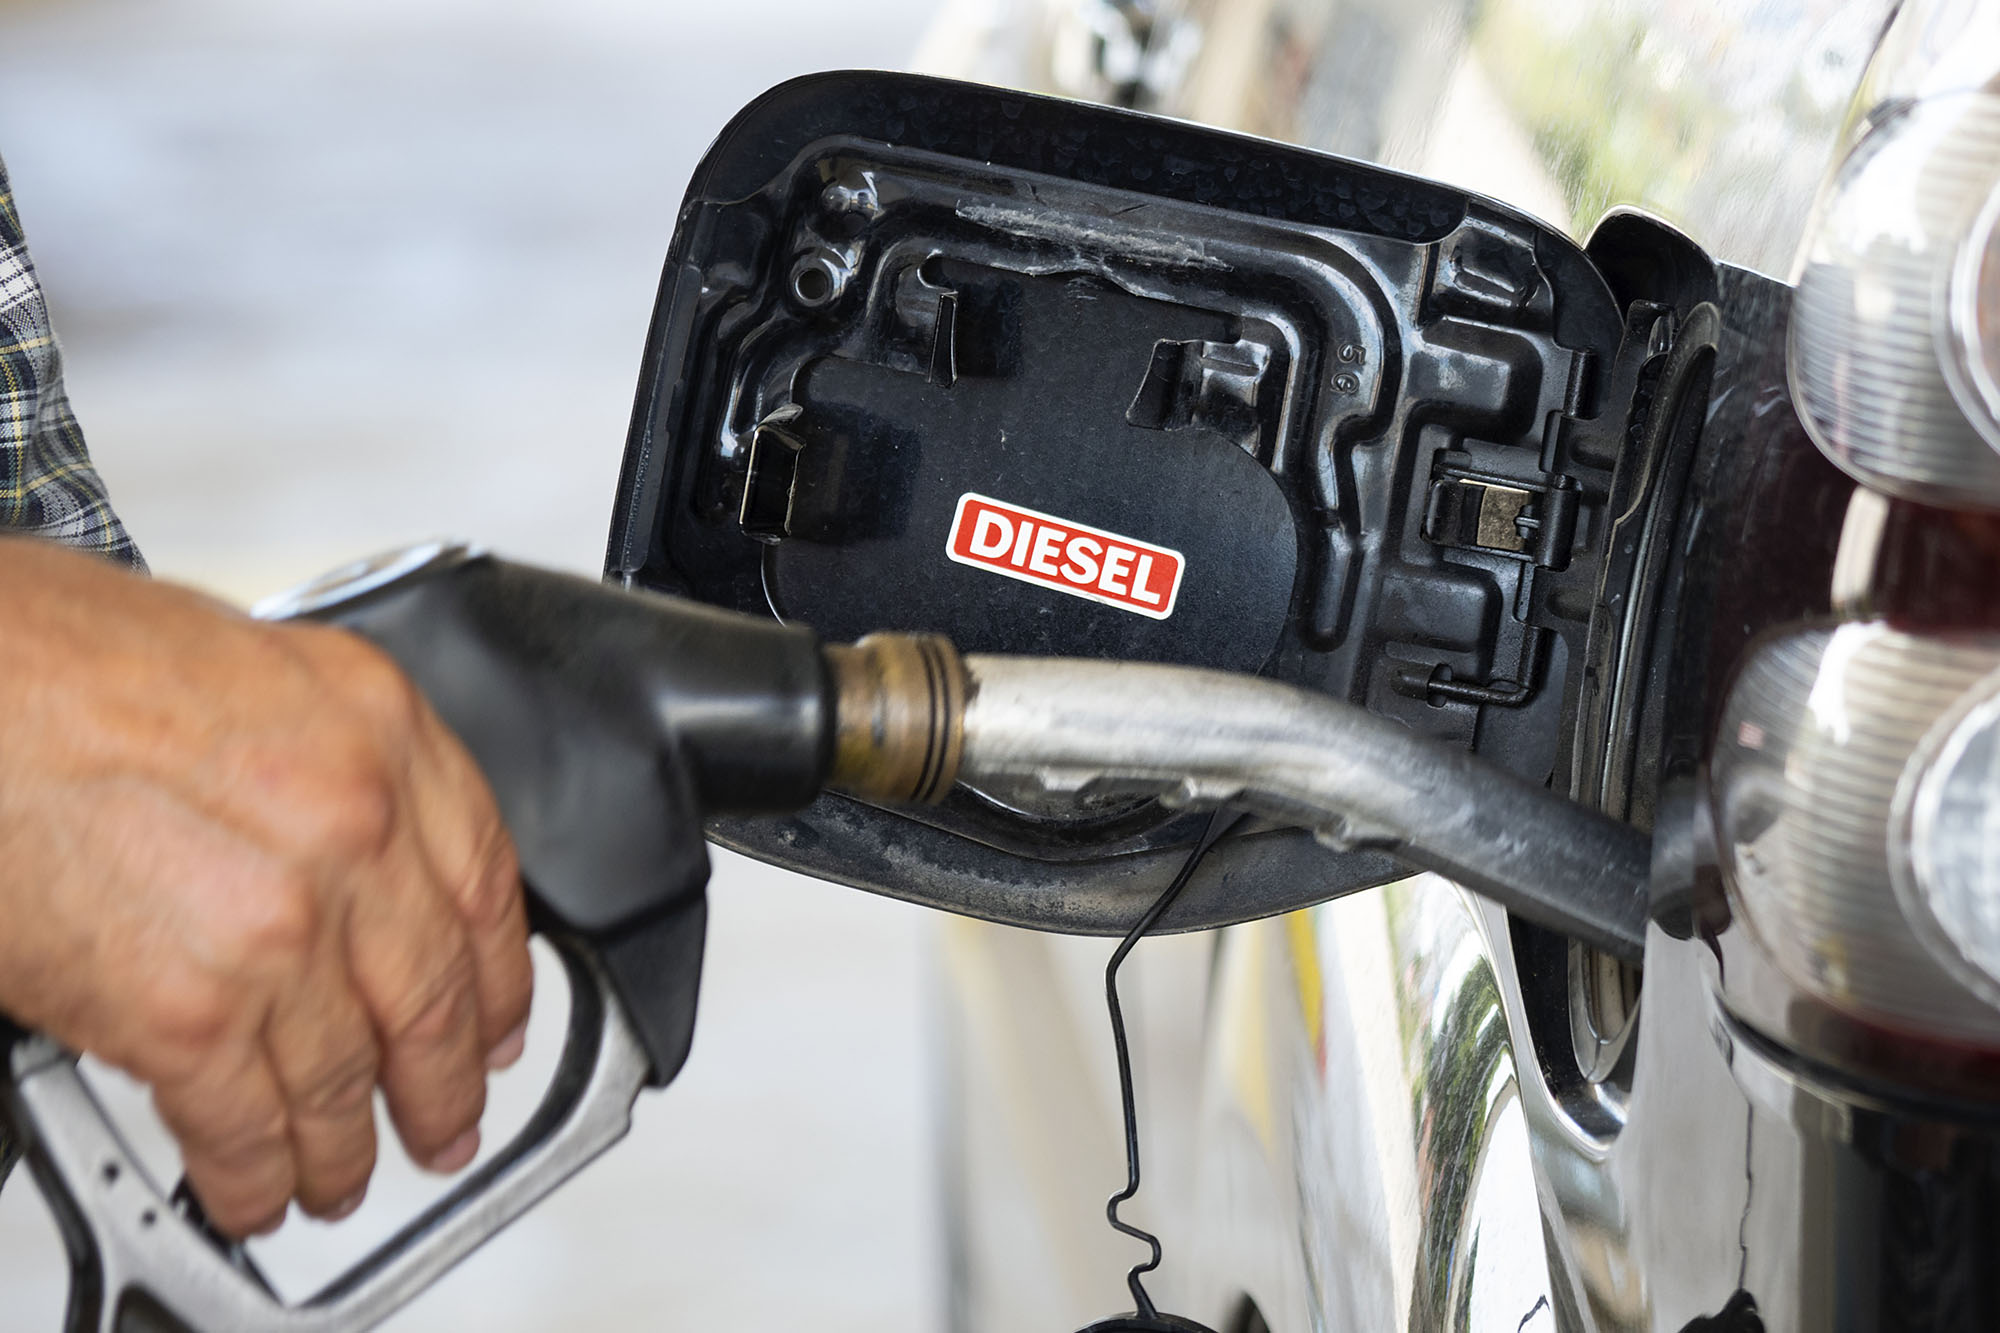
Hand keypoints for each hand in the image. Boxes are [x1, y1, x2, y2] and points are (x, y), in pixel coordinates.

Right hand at [0, 537, 532, 1235]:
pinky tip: (256, 1188)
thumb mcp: (253, 675)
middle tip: (446, 1121)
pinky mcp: (185, 1009)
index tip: (500, 1018)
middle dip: (442, 1081)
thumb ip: (329, 769)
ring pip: (343, 1074)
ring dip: (345, 1145)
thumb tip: (364, 862)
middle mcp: (351, 825)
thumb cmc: (58, 665)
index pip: (485, 880)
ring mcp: (278, 923)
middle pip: (433, 993)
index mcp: (377, 731)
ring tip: (345, 1174)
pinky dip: (253, 1174)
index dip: (501, 974)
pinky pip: (244, 1121)